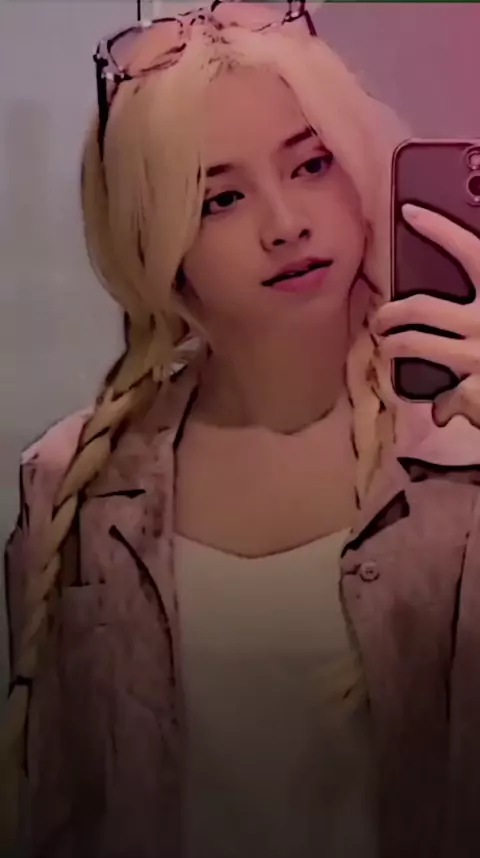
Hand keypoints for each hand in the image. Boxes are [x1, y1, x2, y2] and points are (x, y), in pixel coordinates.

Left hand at [372, 203, 479, 428]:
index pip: (470, 250)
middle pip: (423, 307)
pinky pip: (447, 397)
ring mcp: (478, 356)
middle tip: (380, 318)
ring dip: (394, 346)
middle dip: (393, 312)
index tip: (410, 212)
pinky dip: (443, 406)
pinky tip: (441, 412)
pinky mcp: (476, 392)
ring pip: (416, 343)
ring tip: (386, 348)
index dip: (439, 229)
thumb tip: (464, 352)